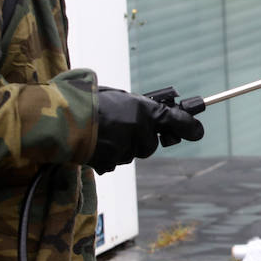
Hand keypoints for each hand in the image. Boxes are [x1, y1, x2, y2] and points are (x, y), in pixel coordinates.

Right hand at [90, 88, 204, 172]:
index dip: (189, 127)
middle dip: (141, 140)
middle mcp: (139, 129)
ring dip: (123, 147)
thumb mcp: (120, 98)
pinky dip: (107, 156)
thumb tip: (150, 117)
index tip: (198, 132)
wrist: (62, 117)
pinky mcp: (111, 161)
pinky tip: (95, 144)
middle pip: (150, 145)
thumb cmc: (89, 102)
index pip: (176, 120)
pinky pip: (115, 163)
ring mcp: (126, 147)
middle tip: (126, 129)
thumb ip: (138, 109)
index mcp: (143, 110)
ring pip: (132, 154)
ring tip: (103, 133)